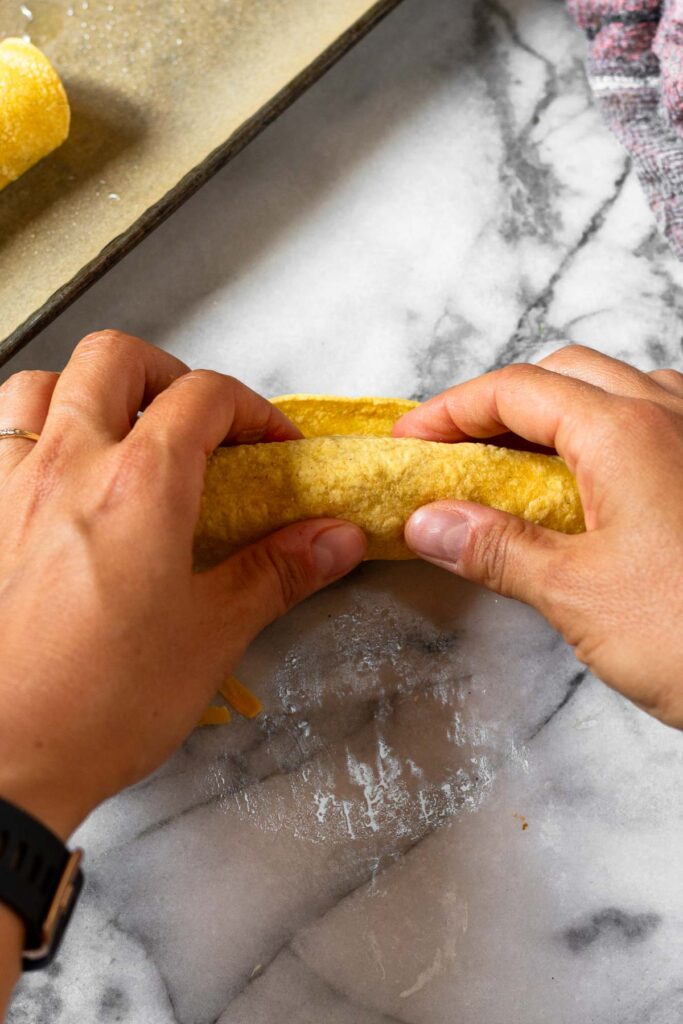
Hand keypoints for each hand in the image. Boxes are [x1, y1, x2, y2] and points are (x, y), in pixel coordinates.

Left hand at [0, 331, 365, 841]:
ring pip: (37, 387)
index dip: (251, 410)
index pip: (204, 397)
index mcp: (140, 484)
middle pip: (113, 358)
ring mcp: (7, 490)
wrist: (2, 762)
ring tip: (116, 433)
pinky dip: (30, 436)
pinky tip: (54, 481)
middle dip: (167, 374)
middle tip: (195, 421)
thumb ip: (278, 571)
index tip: (272, 448)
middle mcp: (67, 466)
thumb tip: (336, 538)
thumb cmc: (104, 704)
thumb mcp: (213, 635)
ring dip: (84, 392)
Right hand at [394, 345, 682, 728]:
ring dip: (556, 414)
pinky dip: (602, 436)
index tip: (410, 442)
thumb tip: (427, 523)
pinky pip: (653, 423)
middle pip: (565, 374)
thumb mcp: (576, 595)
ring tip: (516, 464)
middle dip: (500, 403)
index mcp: (628, 432)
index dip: (452, 409)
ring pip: (616, 390)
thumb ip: (495, 548)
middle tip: (455, 451)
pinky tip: (592, 486)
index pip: (518, 389)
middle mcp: (672, 416)